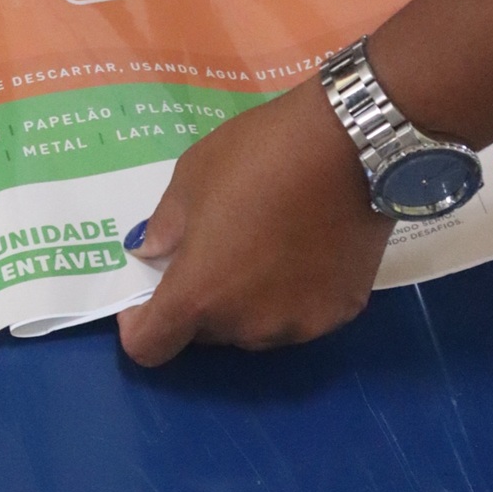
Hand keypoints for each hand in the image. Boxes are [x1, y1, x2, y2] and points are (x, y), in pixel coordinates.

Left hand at [118, 79, 391, 362]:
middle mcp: (246, 325)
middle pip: (204, 334)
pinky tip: (303, 252)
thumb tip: (150, 253)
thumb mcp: (192, 176)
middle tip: (212, 252)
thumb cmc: (259, 155)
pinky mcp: (340, 313)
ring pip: (252, 329)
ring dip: (244, 303)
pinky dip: (289, 296)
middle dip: (197, 302)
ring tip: (262, 249)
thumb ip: (164, 226)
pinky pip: (298, 315)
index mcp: (199, 294)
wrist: (353, 144)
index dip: (139, 325)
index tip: (147, 295)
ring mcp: (297, 324)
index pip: (150, 346)